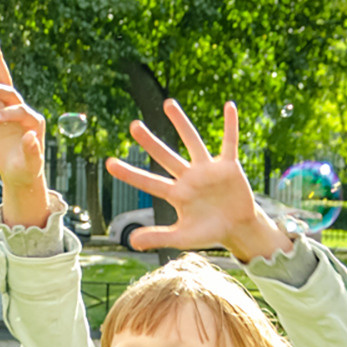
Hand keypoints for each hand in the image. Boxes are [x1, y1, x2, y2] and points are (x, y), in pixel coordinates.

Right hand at [0, 38, 46, 217]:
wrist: (20, 174)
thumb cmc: (27, 170)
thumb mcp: (31, 164)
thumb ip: (32, 151)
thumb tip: (30, 136)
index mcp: (34, 121)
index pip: (19, 110)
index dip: (6, 114)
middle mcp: (23, 110)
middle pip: (10, 91)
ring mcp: (8, 109)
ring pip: (0, 85)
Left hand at [107, 99, 291, 261]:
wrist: (237, 229)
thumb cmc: (208, 233)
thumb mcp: (182, 237)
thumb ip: (158, 237)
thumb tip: (131, 242)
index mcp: (176, 194)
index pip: (148, 182)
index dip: (129, 174)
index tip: (109, 163)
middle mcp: (189, 177)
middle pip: (165, 156)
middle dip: (150, 142)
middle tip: (132, 126)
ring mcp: (208, 169)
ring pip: (192, 141)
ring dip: (181, 123)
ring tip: (167, 103)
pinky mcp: (229, 166)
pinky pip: (230, 142)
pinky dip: (231, 125)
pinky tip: (229, 106)